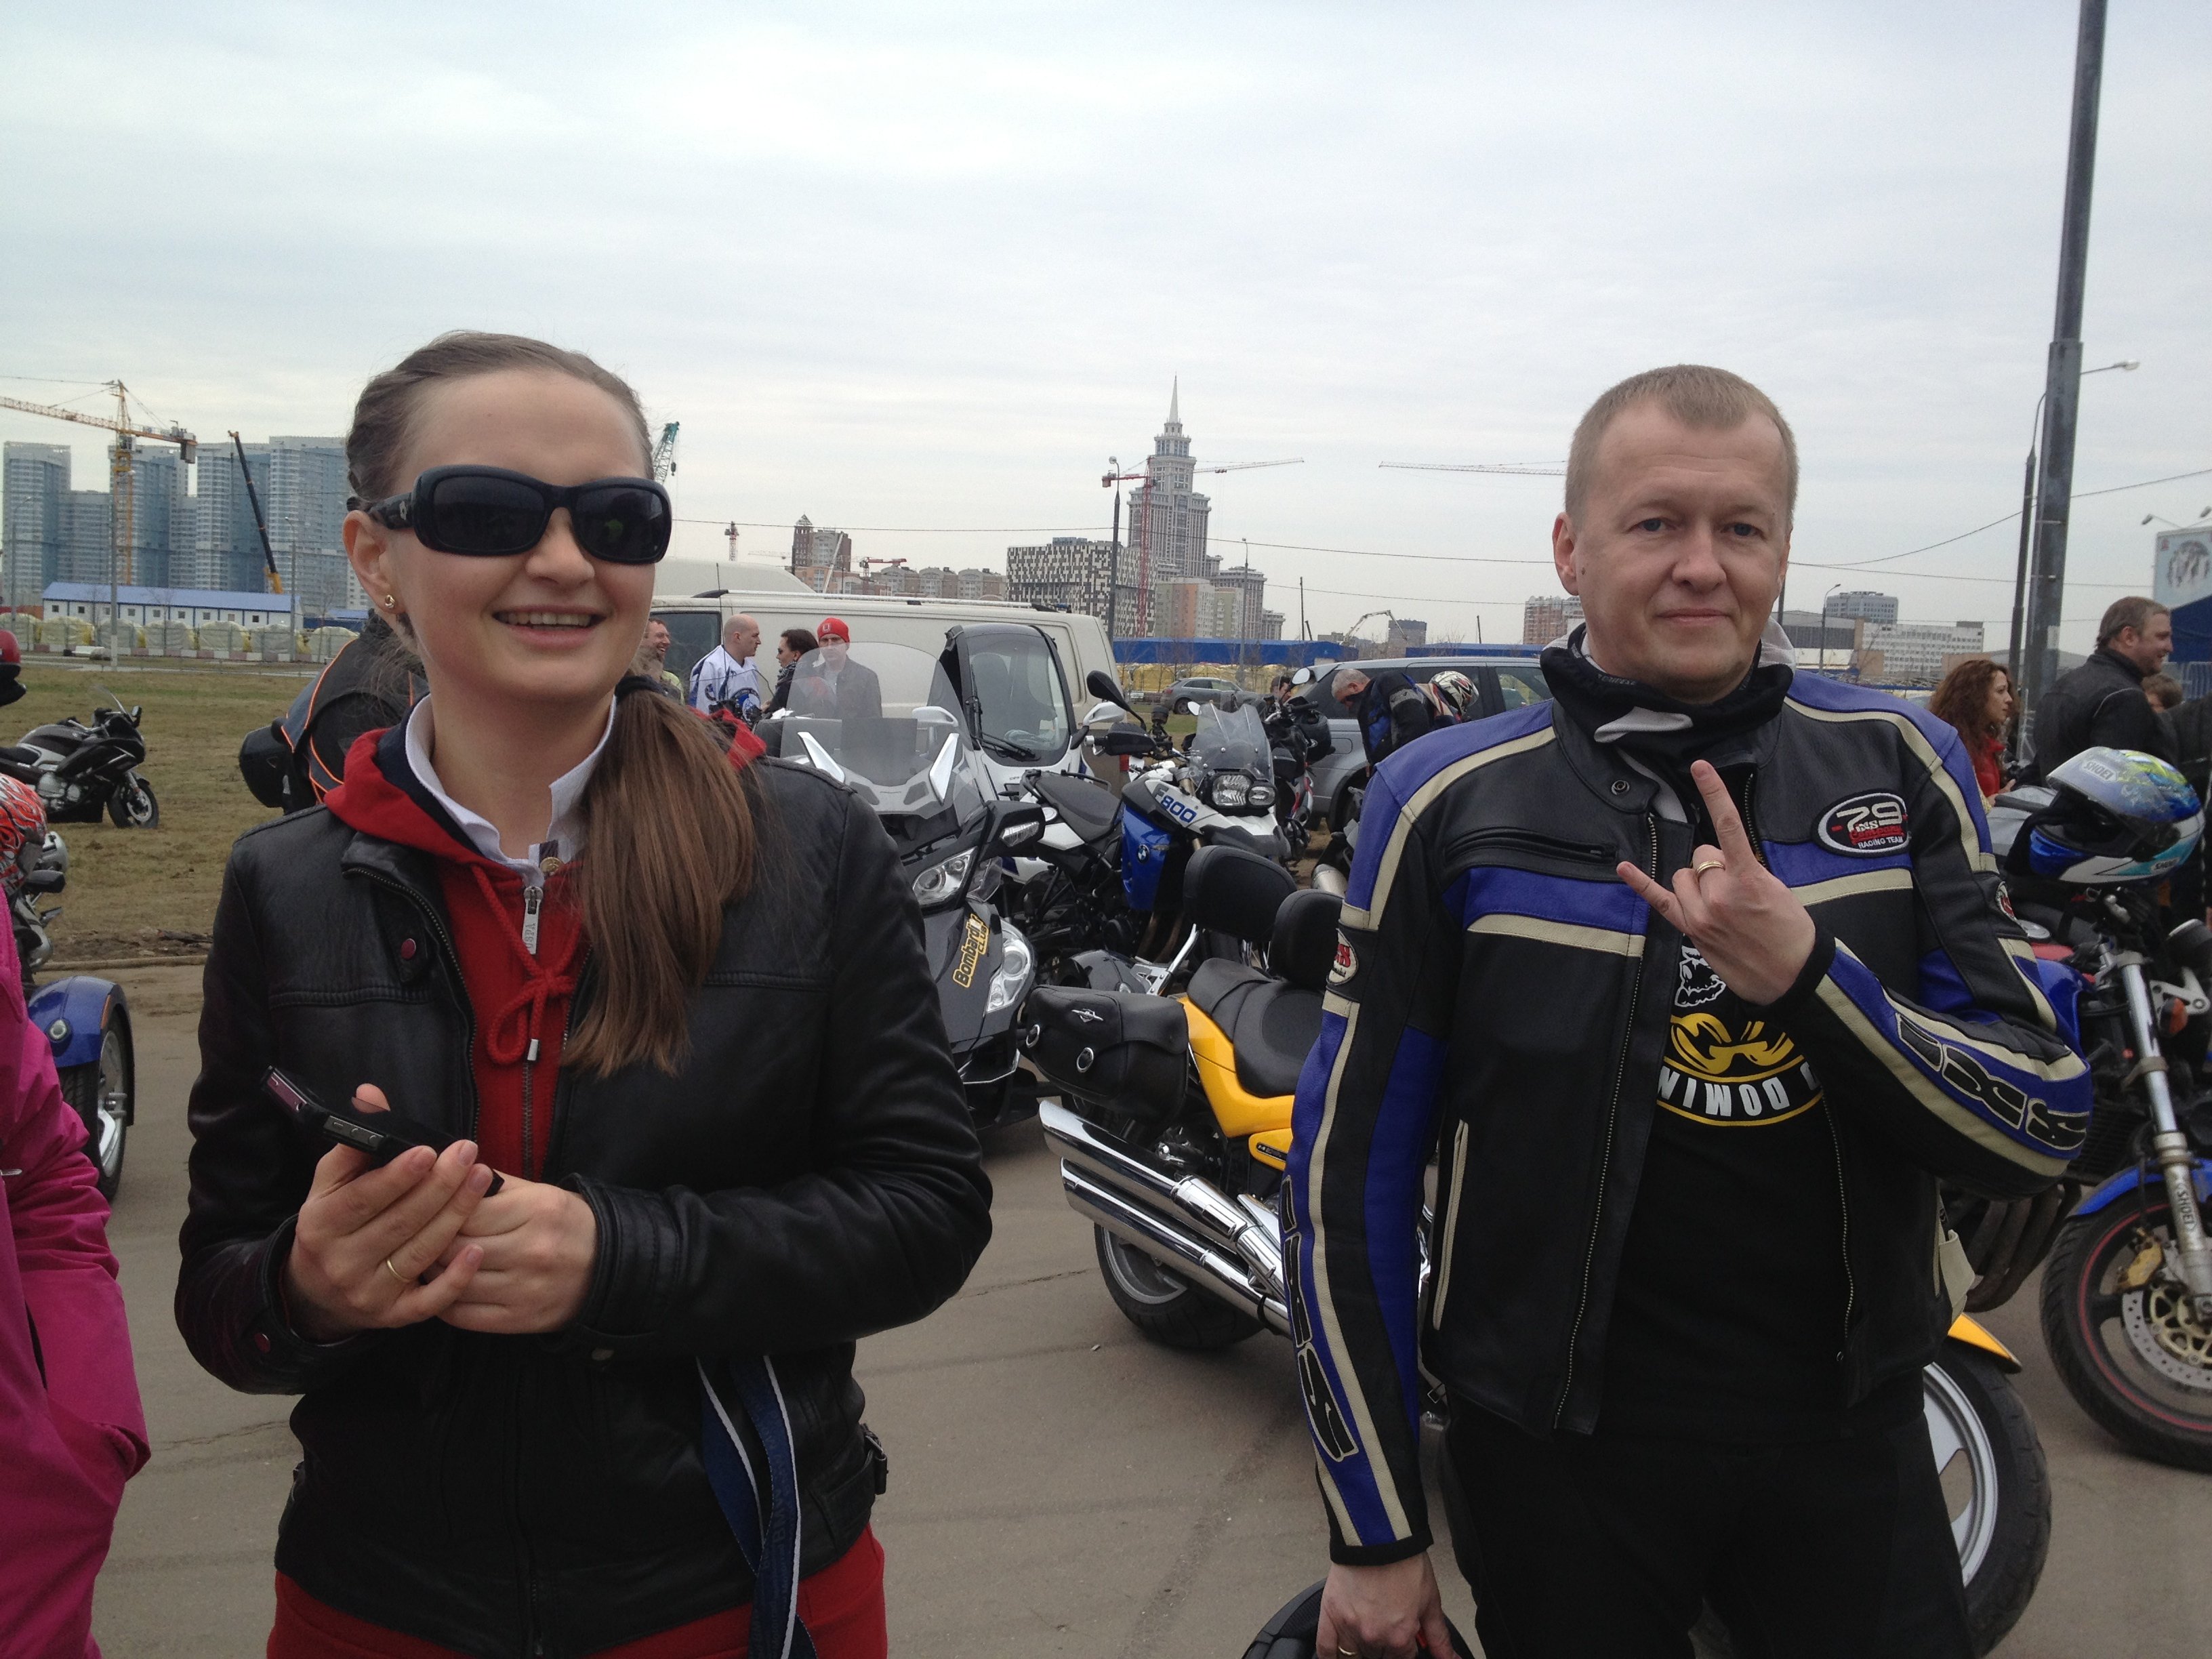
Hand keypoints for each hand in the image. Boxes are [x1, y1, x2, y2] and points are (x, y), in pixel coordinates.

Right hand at [281, 1084, 491, 1340]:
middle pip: (399, 1223)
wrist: (314, 1291)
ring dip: (455, 1215)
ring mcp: (368, 1292)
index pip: (362, 1199)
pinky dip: (454, 1278)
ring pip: (420, 1253)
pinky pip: (429, 1301)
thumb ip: (354, 1142)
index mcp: (321, 1224)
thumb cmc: (333, 1221)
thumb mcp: (331, 1183)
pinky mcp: (393, 1317)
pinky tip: (478, 1250)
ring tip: (483, 1180)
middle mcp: (341, 1262)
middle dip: (439, 1186)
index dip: (397, 1176)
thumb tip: (370, 1093)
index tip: (429, 1150)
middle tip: (469, 1154)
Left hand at [436, 1176, 597, 1334]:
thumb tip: (449, 1175)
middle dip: (432, 1241)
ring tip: (425, 1261)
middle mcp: (532, 1250)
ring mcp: (526, 1288)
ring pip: (456, 1281)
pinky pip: (465, 1315)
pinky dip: (445, 1302)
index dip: (441, 1210)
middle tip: (418, 1236)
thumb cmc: (565, 1225)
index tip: (429, 1209)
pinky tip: (441, 1289)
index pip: (468, 1211)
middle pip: (458, 1246)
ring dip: (433, 1272)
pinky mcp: (520, 1319)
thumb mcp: (539, 1193)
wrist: (608, 1270)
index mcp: (537, 1211)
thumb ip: (494, 1185)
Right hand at [1317, 1556, 1456, 1658]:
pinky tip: (1339, 1654)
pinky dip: (1331, 1656)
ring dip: (1361, 1650)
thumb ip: (1439, 1637)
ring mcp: (1349, 1628)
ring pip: (1353, 1656)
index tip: (1401, 1633)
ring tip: (1366, 1630)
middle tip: (1384, 1625)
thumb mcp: (1430, 1601)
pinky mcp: (1330, 1615)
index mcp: (1399, 1638)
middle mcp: (1373, 1637)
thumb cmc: (1405, 1563)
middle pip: (1377, 1657)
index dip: (1404, 1646)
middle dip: (1383, 1646)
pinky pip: (1326, 1649)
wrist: (1379, 1536)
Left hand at [1616, 758, 1817, 1005]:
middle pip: (1702, 856)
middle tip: (1740, 888)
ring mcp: (1700, 915)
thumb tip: (1721, 861)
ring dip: (1699, 880)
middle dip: (1717, 864)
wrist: (1791, 976)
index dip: (1714, 793)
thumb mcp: (1777, 890)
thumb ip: (1746, 869)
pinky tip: (1623, 868)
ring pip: (1684, 875)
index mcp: (1747, 880)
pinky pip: (1659, 901)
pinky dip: (1641, 883)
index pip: (1728, 827)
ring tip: (1723, 902)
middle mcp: (1718, 896)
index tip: (1700, 767)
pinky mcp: (1690, 929)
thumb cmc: (1791, 932)